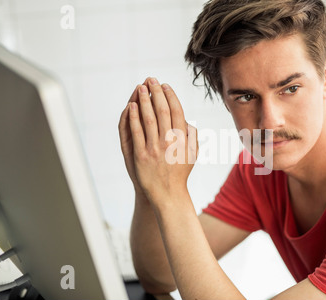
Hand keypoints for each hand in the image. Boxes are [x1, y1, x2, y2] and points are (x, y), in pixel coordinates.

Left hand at [118, 78, 197, 205]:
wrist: (169, 194)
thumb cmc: (181, 173)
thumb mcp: (193, 154)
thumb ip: (192, 135)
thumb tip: (186, 119)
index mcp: (183, 139)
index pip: (177, 111)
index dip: (170, 96)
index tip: (164, 85)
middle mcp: (169, 141)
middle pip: (162, 111)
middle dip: (156, 93)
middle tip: (151, 79)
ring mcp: (155, 148)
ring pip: (149, 118)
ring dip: (144, 101)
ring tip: (141, 87)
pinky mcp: (141, 155)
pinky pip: (136, 132)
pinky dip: (134, 118)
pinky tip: (132, 106)